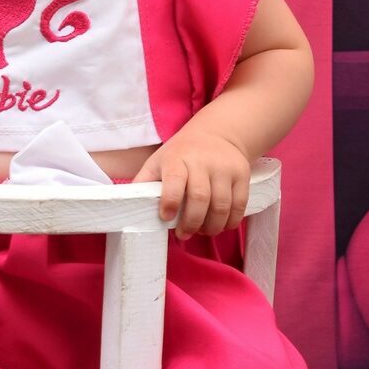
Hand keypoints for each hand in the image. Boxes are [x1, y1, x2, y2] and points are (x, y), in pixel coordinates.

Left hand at [131, 129, 252, 241]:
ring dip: (211, 227)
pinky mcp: (242, 174)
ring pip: (221, 205)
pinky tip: (219, 226)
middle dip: (191, 222)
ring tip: (201, 232)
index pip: (175, 180)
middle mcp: (203, 161)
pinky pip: (239, 204)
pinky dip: (230, 222)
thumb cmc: (181, 154)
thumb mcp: (158, 161)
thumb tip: (127, 207)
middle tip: (184, 234)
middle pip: (200, 197)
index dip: (170, 201)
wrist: (217, 134)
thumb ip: (144, 182)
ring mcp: (224, 168)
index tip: (165, 218)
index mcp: (177, 158)